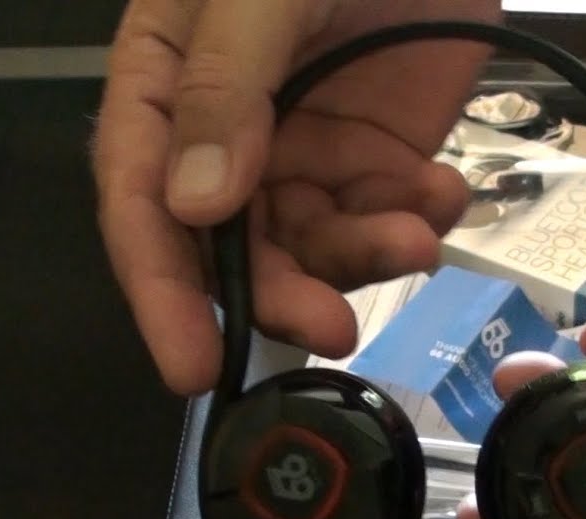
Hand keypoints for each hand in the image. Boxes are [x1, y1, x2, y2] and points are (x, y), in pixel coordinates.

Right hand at [92, 0, 500, 394]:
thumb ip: (226, 86)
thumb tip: (192, 203)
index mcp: (166, 87)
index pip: (142, 205)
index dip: (161, 292)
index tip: (191, 365)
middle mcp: (227, 136)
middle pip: (233, 249)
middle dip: (282, 296)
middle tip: (334, 328)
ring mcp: (307, 150)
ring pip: (316, 247)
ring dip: (365, 257)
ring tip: (416, 233)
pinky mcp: (380, 157)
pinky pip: (386, 219)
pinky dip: (418, 221)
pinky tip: (444, 192)